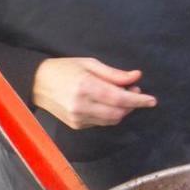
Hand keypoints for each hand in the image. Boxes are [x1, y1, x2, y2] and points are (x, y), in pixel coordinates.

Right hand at [32, 58, 155, 129]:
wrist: (37, 83)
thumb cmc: (65, 69)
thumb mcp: (90, 64)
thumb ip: (114, 74)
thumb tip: (136, 77)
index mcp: (86, 87)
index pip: (119, 99)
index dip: (138, 100)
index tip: (152, 100)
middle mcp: (81, 106)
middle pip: (118, 112)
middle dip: (132, 105)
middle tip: (135, 91)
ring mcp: (77, 118)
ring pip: (111, 120)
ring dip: (122, 110)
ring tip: (122, 95)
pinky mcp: (76, 125)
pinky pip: (101, 122)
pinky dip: (110, 114)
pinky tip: (107, 103)